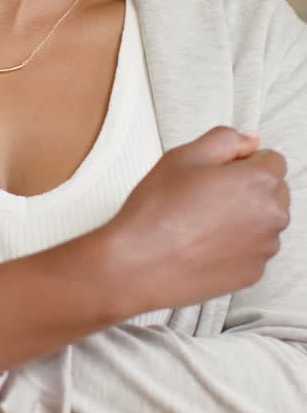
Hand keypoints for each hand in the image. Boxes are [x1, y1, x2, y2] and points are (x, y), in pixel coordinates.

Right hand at [105, 127, 290, 314]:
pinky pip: (253, 249)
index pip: (272, 159)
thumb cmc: (158, 210)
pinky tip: (204, 243)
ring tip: (201, 221)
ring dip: (243, 217)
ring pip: (263, 221)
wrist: (140, 265)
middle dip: (248, 188)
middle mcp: (272, 216)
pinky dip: (236, 244)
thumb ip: (225, 139)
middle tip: (205, 195)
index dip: (242, 161)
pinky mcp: (254, 273)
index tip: (216, 172)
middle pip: (273, 191)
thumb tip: (250, 140)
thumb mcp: (184, 156)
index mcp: (259, 181)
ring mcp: (264, 248)